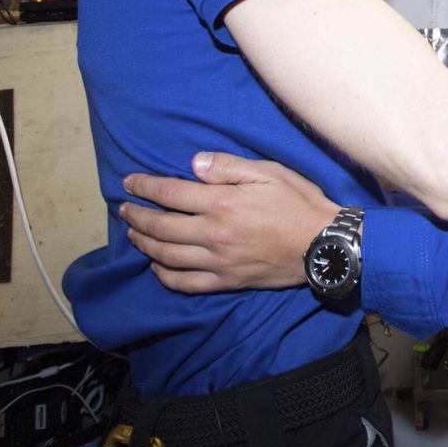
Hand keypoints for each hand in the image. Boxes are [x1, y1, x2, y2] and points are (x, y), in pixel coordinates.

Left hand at [120, 152, 338, 293]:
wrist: (324, 244)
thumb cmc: (299, 203)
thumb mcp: (269, 172)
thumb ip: (228, 166)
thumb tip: (194, 163)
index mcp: (222, 202)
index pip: (170, 193)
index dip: (144, 187)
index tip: (129, 182)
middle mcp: (213, 234)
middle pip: (160, 226)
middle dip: (136, 216)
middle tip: (123, 209)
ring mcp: (218, 261)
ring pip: (166, 256)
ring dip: (143, 243)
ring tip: (133, 233)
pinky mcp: (227, 280)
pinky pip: (185, 283)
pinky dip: (164, 275)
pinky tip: (157, 266)